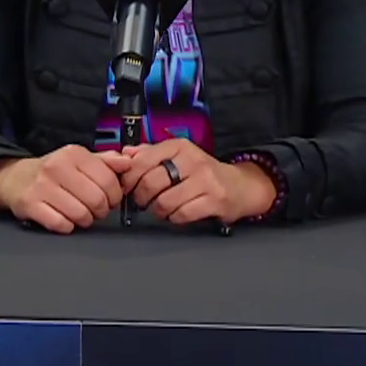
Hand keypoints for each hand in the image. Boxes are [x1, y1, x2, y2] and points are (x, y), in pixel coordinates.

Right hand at [0, 145, 134, 233]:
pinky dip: (66, 226)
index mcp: (73, 154)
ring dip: (85, 220)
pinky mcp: (30, 204)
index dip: (114, 195)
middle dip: (101, 210)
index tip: (108, 198)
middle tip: (95, 210)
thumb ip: (106, 162)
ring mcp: (42, 186)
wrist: (14, 178)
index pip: (109, 180)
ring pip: (80, 215)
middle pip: (97, 199)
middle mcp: (57, 167)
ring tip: (79, 214)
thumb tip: (129, 162)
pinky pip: (61, 224)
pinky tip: (63, 219)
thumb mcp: (78, 160)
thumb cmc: (53, 172)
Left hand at [118, 138, 275, 225]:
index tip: (126, 187)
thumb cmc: (203, 172)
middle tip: (143, 201)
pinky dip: (174, 218)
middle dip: (141, 197)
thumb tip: (124, 153)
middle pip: (151, 182)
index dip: (129, 177)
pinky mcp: (215, 200)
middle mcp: (192, 160)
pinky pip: (182, 214)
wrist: (241, 185)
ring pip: (165, 201)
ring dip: (158, 210)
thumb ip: (149, 154)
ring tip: (161, 209)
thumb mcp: (177, 156)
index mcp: (179, 146)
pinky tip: (177, 214)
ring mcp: (205, 180)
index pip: (142, 160)